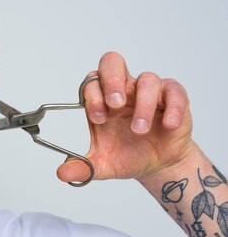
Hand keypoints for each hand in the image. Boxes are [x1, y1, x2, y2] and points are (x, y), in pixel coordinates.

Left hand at [57, 51, 193, 182]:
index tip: (97, 118)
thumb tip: (62, 173)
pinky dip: (172, 107)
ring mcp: (148, 92)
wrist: (158, 166)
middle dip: (112, 80)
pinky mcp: (173, 98)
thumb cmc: (128, 156)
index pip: (91, 83)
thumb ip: (82, 167)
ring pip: (146, 80)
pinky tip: (167, 125)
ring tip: (139, 130)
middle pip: (112, 63)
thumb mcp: (102, 165)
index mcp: (102, 101)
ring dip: (142, 105)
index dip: (93, 97)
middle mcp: (123, 90)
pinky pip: (174, 92)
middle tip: (115, 104)